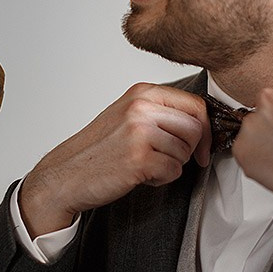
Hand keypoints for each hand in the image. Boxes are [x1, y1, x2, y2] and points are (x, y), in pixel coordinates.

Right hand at [19, 83, 210, 237]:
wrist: (66, 173)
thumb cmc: (99, 149)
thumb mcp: (128, 115)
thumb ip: (160, 112)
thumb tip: (202, 121)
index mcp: (141, 92)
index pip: (195, 104)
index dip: (206, 128)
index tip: (203, 145)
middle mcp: (141, 107)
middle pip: (196, 128)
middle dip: (190, 150)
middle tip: (170, 160)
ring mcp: (139, 131)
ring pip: (185, 151)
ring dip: (171, 165)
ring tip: (146, 165)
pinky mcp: (139, 157)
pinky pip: (174, 170)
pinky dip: (161, 179)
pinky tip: (141, 175)